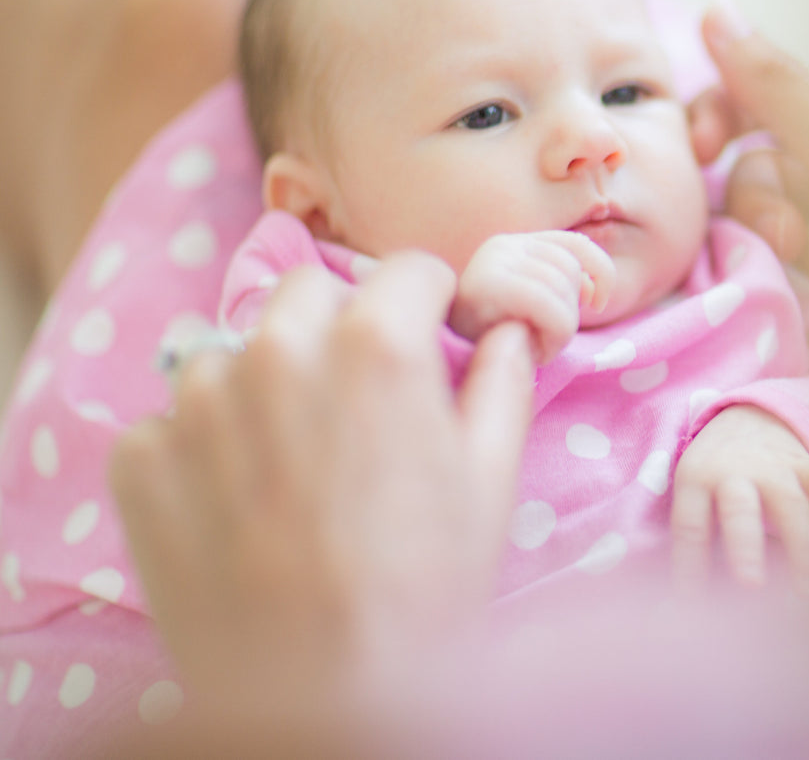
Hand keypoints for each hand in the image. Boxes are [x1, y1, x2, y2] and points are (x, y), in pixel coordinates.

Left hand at [108, 253, 536, 713]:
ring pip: (235, 354)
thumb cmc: (425, 590)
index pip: (407, 269)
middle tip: (358, 400)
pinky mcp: (140, 459)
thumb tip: (511, 329)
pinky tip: (239, 505)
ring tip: (294, 465)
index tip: (431, 336)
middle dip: (340, 328)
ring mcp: (197, 403)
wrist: (323, 697)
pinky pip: (173, 421)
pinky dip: (203, 447)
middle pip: (310, 294)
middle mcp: (279, 351)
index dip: (429, 303)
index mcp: (376, 343)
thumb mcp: (493, 479)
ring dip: (264, 386)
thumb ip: (504, 379)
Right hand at [449, 230, 615, 363]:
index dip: (601, 272)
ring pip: (562, 287)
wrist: (451, 372)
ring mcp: (490, 262)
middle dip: (571, 311)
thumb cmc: (499, 347)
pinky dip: (554, 333)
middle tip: (544, 339)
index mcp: (516, 245)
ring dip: (561, 330)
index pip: (577, 245)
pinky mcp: (484, 285)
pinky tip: (535, 353)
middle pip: (570, 268)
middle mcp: (501, 245)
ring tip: (533, 347)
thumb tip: (594, 289)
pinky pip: (547, 303)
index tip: (598, 305)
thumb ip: (566, 288)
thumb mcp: (538, 311)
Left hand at [671, 404, 808, 594]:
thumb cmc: (715, 471)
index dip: (689, 565)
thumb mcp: (692, 489)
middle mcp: (735, 471)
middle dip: (746, 548)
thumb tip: (681, 609)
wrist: (749, 415)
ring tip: (804, 592)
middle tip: (751, 587)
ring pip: (791, 504)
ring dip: (800, 549)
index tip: (693, 605)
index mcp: (696, 478)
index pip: (689, 525)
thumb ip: (695, 537)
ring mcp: (775, 466)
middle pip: (739, 509)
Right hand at [691, 1, 808, 295]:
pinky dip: (801, 257)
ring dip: (778, 225)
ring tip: (800, 256)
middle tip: (781, 233)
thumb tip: (715, 8)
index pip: (777, 86)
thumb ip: (778, 87)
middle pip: (774, 150)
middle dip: (761, 188)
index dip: (727, 109)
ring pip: (786, 203)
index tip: (697, 146)